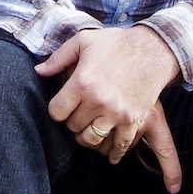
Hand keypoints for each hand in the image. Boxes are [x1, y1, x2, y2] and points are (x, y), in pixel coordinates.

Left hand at [39, 24, 182, 179]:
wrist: (153, 49)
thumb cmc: (116, 43)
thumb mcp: (83, 41)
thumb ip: (58, 58)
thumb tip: (39, 72)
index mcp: (82, 82)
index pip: (56, 112)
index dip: (57, 109)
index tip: (63, 105)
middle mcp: (98, 101)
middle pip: (73, 126)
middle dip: (72, 120)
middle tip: (78, 113)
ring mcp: (117, 113)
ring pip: (91, 139)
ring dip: (88, 136)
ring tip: (90, 127)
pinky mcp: (133, 119)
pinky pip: (119, 144)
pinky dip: (113, 151)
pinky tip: (110, 153)